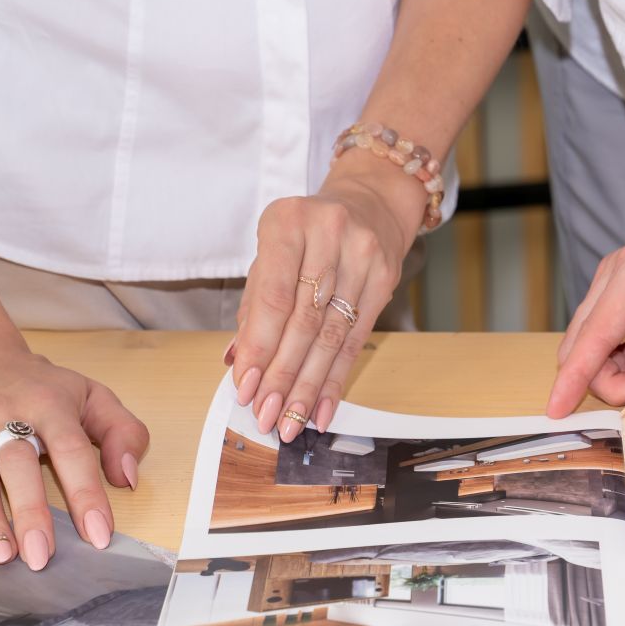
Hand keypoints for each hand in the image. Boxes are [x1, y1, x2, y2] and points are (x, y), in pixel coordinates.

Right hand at [0, 344, 146, 568]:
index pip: (71, 450)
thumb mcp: (94, 396)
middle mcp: (4, 415)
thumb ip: (124, 432)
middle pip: (18, 465)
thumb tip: (128, 478)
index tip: (98, 534)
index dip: (86, 493)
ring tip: (1, 556)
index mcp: (50, 405)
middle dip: (30, 512)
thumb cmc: (44, 389)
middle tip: (42, 556)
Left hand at [230, 153, 426, 440]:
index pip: (273, 297)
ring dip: (309, 385)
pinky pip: (357, 340)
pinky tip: (323, 407)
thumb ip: (253, 305)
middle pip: (304, 321)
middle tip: (267, 414)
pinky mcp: (385, 278)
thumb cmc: (307, 234)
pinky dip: (337, 378)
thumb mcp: (271, 254)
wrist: (367, 204)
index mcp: (287, 223)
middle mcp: (328, 235)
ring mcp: (363, 255)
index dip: (259, 347)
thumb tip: (239, 362)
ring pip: (332, 336)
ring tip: (291, 421)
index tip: (245, 388)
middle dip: (283, 375)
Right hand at [546, 177, 624, 416]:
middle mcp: (615, 277)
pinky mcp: (621, 293)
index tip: (556, 408)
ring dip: (615, 372)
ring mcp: (614, 284)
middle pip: (582, 345)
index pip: (596, 333)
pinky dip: (618, 359)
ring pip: (587, 344)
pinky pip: (600, 337)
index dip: (575, 375)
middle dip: (609, 381)